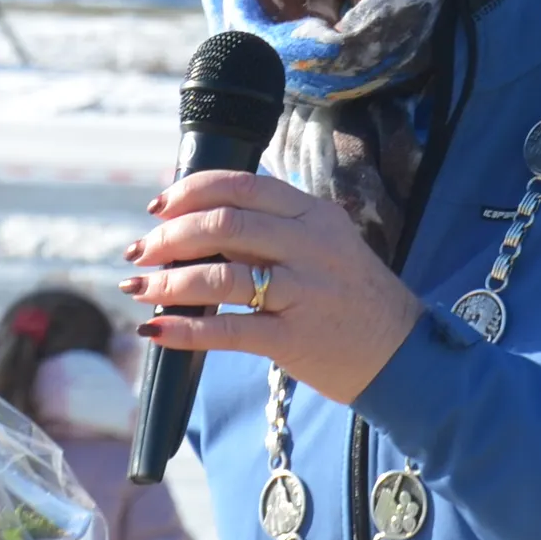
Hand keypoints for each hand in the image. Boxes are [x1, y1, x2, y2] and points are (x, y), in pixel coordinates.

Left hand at [122, 170, 424, 405]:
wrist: (402, 353)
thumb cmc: (350, 295)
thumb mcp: (323, 243)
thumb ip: (269, 224)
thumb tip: (193, 208)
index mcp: (314, 214)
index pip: (243, 186)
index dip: (190, 191)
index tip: (158, 207)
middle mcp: (311, 247)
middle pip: (224, 225)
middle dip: (170, 236)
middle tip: (140, 251)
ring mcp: (305, 293)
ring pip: (221, 278)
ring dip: (168, 282)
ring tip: (138, 287)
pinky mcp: (296, 340)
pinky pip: (230, 331)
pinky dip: (186, 330)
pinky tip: (156, 328)